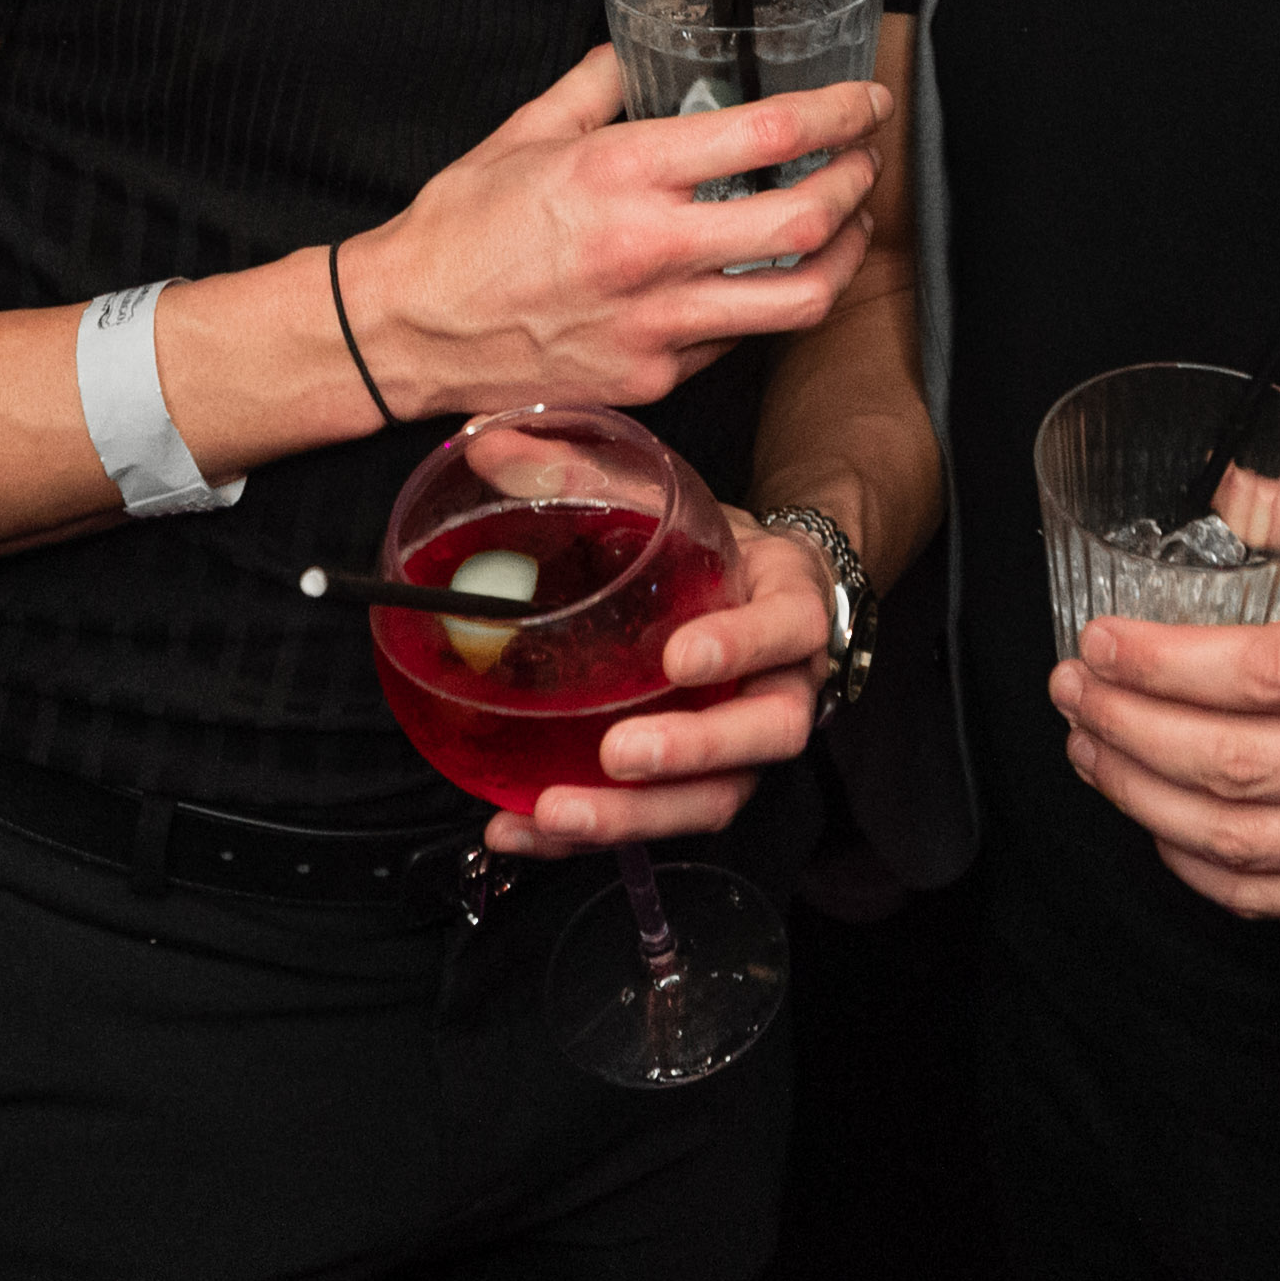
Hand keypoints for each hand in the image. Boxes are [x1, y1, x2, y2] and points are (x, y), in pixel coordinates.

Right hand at [345, 47, 888, 419]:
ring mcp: (657, 324)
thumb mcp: (525, 133)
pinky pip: (737, 341)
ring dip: (839, 255)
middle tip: (863, 163)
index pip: (767, 135)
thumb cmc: (458, 231)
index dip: (837, 113)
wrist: (406, 328)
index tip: (863, 102)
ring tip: (845, 227)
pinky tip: (763, 279)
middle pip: (805, 222)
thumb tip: (632, 53)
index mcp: (621, 174)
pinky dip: (765, 304)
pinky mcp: (653, 377)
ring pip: (797, 299)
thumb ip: (593, 87)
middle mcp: (650, 250)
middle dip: (856, 184)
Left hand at [494, 502, 834, 856]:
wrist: (753, 591)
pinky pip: (661, 817)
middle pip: (767, 734)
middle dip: (693, 752)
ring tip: (557, 813)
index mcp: (789, 604)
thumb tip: (489, 447)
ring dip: (638, 814)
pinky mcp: (705, 783)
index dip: (742, 646)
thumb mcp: (669, 500)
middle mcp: (785, 684)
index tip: (679, 656)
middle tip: (620, 753)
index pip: (787, 627)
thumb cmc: (711, 549)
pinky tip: (520, 827)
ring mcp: (749, 745)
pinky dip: (592, 833)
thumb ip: (585, 474)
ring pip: (719, 797)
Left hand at [1048, 501, 1279, 918]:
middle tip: (1074, 693)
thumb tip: (1227, 493)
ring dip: (1143, 801)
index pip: (1264, 673)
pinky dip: (1199, 868)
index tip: (1099, 643)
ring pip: (1242, 839)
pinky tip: (1156, 826)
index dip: (1163, 664)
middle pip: (1235, 763)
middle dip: (1128, 727)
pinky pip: (1275, 895)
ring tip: (1091, 752)